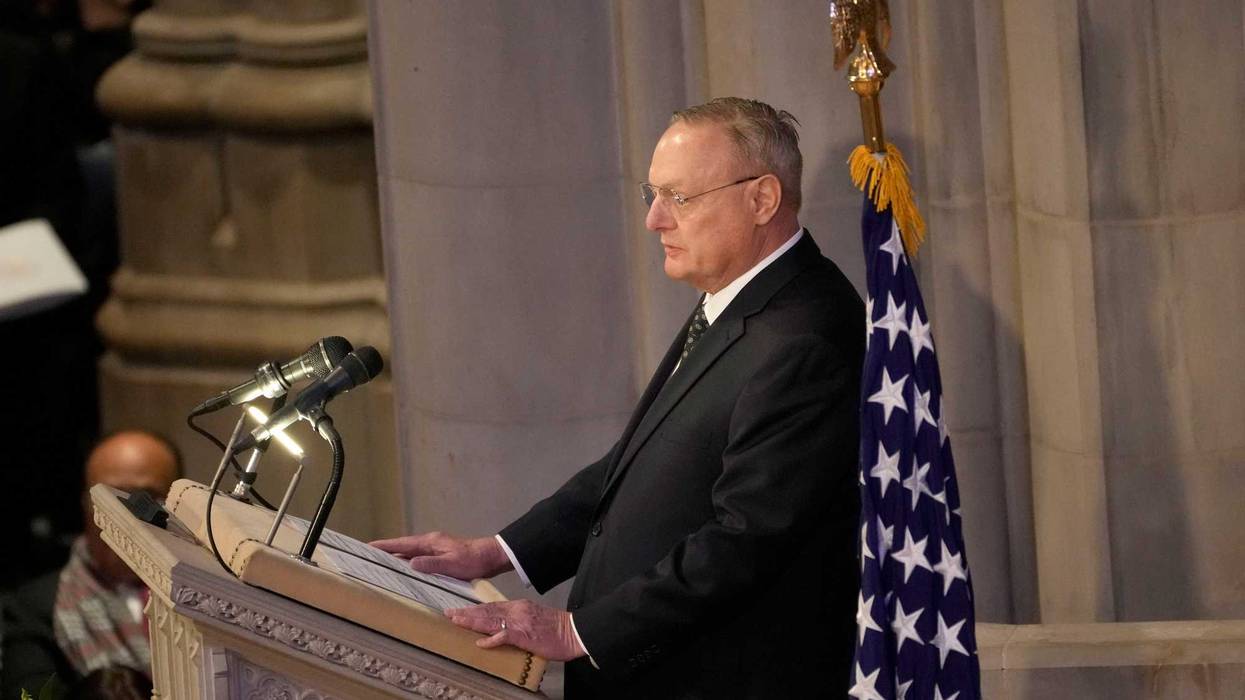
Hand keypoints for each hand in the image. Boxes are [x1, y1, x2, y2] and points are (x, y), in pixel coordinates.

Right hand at [369, 532, 511, 579]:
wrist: (491, 557)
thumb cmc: (473, 561)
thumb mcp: (451, 564)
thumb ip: (431, 564)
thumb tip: (409, 563)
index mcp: (430, 542)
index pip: (401, 543)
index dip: (384, 546)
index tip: (367, 547)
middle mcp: (430, 543)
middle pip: (402, 547)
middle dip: (385, 551)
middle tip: (367, 557)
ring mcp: (435, 549)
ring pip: (410, 553)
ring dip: (396, 558)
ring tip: (380, 565)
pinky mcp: (440, 556)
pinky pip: (418, 558)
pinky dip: (408, 563)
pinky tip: (404, 571)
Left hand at [446, 600, 585, 661]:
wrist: (574, 631)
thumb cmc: (556, 629)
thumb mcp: (533, 619)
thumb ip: (516, 622)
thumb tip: (500, 630)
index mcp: (519, 606)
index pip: (491, 606)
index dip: (474, 609)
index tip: (459, 611)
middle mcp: (517, 610)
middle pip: (487, 611)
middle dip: (467, 613)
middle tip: (449, 613)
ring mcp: (520, 622)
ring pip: (491, 620)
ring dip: (472, 621)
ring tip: (456, 621)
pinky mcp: (525, 634)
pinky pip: (504, 636)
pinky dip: (491, 639)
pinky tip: (480, 642)